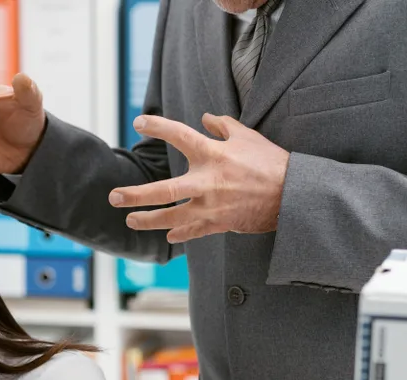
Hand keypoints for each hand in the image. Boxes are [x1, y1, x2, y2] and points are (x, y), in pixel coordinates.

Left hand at [108, 113, 290, 243]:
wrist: (293, 195)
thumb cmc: (271, 163)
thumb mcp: (248, 137)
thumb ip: (223, 127)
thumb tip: (205, 119)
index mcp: (214, 155)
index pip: (179, 135)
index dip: (158, 127)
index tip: (138, 122)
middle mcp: (207, 182)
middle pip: (163, 191)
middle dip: (135, 195)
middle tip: (113, 197)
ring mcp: (210, 206)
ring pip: (171, 217)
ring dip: (148, 221)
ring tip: (131, 221)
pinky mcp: (218, 224)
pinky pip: (191, 231)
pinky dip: (179, 233)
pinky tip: (168, 233)